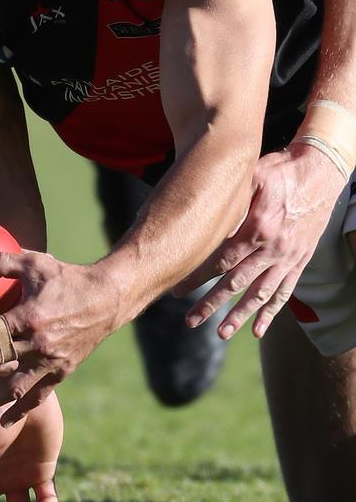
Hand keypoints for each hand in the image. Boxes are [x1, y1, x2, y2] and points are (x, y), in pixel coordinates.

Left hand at [0, 250, 117, 423]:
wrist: (107, 299)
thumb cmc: (68, 277)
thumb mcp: (35, 263)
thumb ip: (1, 263)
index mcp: (28, 316)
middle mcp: (37, 344)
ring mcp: (49, 362)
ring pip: (12, 388)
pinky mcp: (60, 373)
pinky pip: (37, 396)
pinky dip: (19, 409)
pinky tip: (3, 419)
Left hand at [175, 143, 345, 338]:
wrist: (322, 170)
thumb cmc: (282, 168)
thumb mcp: (254, 174)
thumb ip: (233, 199)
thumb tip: (207, 218)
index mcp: (258, 226)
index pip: (221, 259)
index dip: (198, 277)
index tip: (178, 289)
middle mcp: (274, 248)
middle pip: (237, 282)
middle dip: (212, 303)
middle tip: (190, 320)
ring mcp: (288, 257)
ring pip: (261, 293)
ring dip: (239, 315)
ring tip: (221, 333)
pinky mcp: (300, 260)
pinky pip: (285, 291)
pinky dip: (271, 312)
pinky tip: (258, 330)